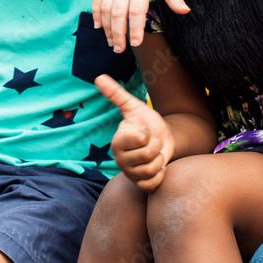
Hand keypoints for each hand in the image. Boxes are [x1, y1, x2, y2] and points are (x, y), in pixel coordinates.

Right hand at [92, 0, 185, 51]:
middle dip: (118, 34)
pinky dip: (96, 13)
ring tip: (111, 43)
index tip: (136, 44)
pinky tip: (98, 26)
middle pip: (117, 13)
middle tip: (120, 50)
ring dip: (106, 27)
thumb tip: (185, 12)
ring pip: (104, 8)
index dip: (135, 29)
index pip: (136, 11)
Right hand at [95, 74, 174, 191]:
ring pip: (150, 170)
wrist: (163, 140)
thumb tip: (99, 77)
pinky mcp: (140, 184)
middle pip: (146, 156)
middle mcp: (120, 160)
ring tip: (155, 155)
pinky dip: (159, 175)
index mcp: (117, 142)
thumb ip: (116, 94)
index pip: (138, 139)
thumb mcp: (134, 107)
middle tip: (152, 144)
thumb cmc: (147, 123)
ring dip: (159, 161)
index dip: (147, 134)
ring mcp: (130, 174)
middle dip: (156, 147)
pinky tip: (158, 167)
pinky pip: (151, 184)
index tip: (144, 131)